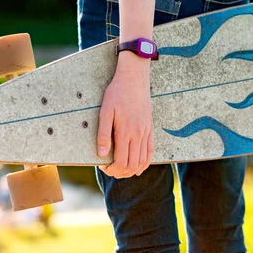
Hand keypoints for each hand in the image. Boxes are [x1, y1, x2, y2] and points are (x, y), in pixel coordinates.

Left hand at [97, 52, 153, 177]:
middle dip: (120, 173)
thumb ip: (103, 134)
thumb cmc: (117, 93)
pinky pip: (151, 151)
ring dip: (132, 170)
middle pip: (132, 164)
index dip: (112, 169)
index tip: (103, 167)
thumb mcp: (105, 111)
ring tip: (121, 171)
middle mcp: (138, 135)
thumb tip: (102, 154)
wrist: (134, 79)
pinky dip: (145, 163)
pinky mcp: (150, 129)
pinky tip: (138, 167)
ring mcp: (146, 132)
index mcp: (125, 132)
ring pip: (142, 161)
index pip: (121, 161)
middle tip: (110, 171)